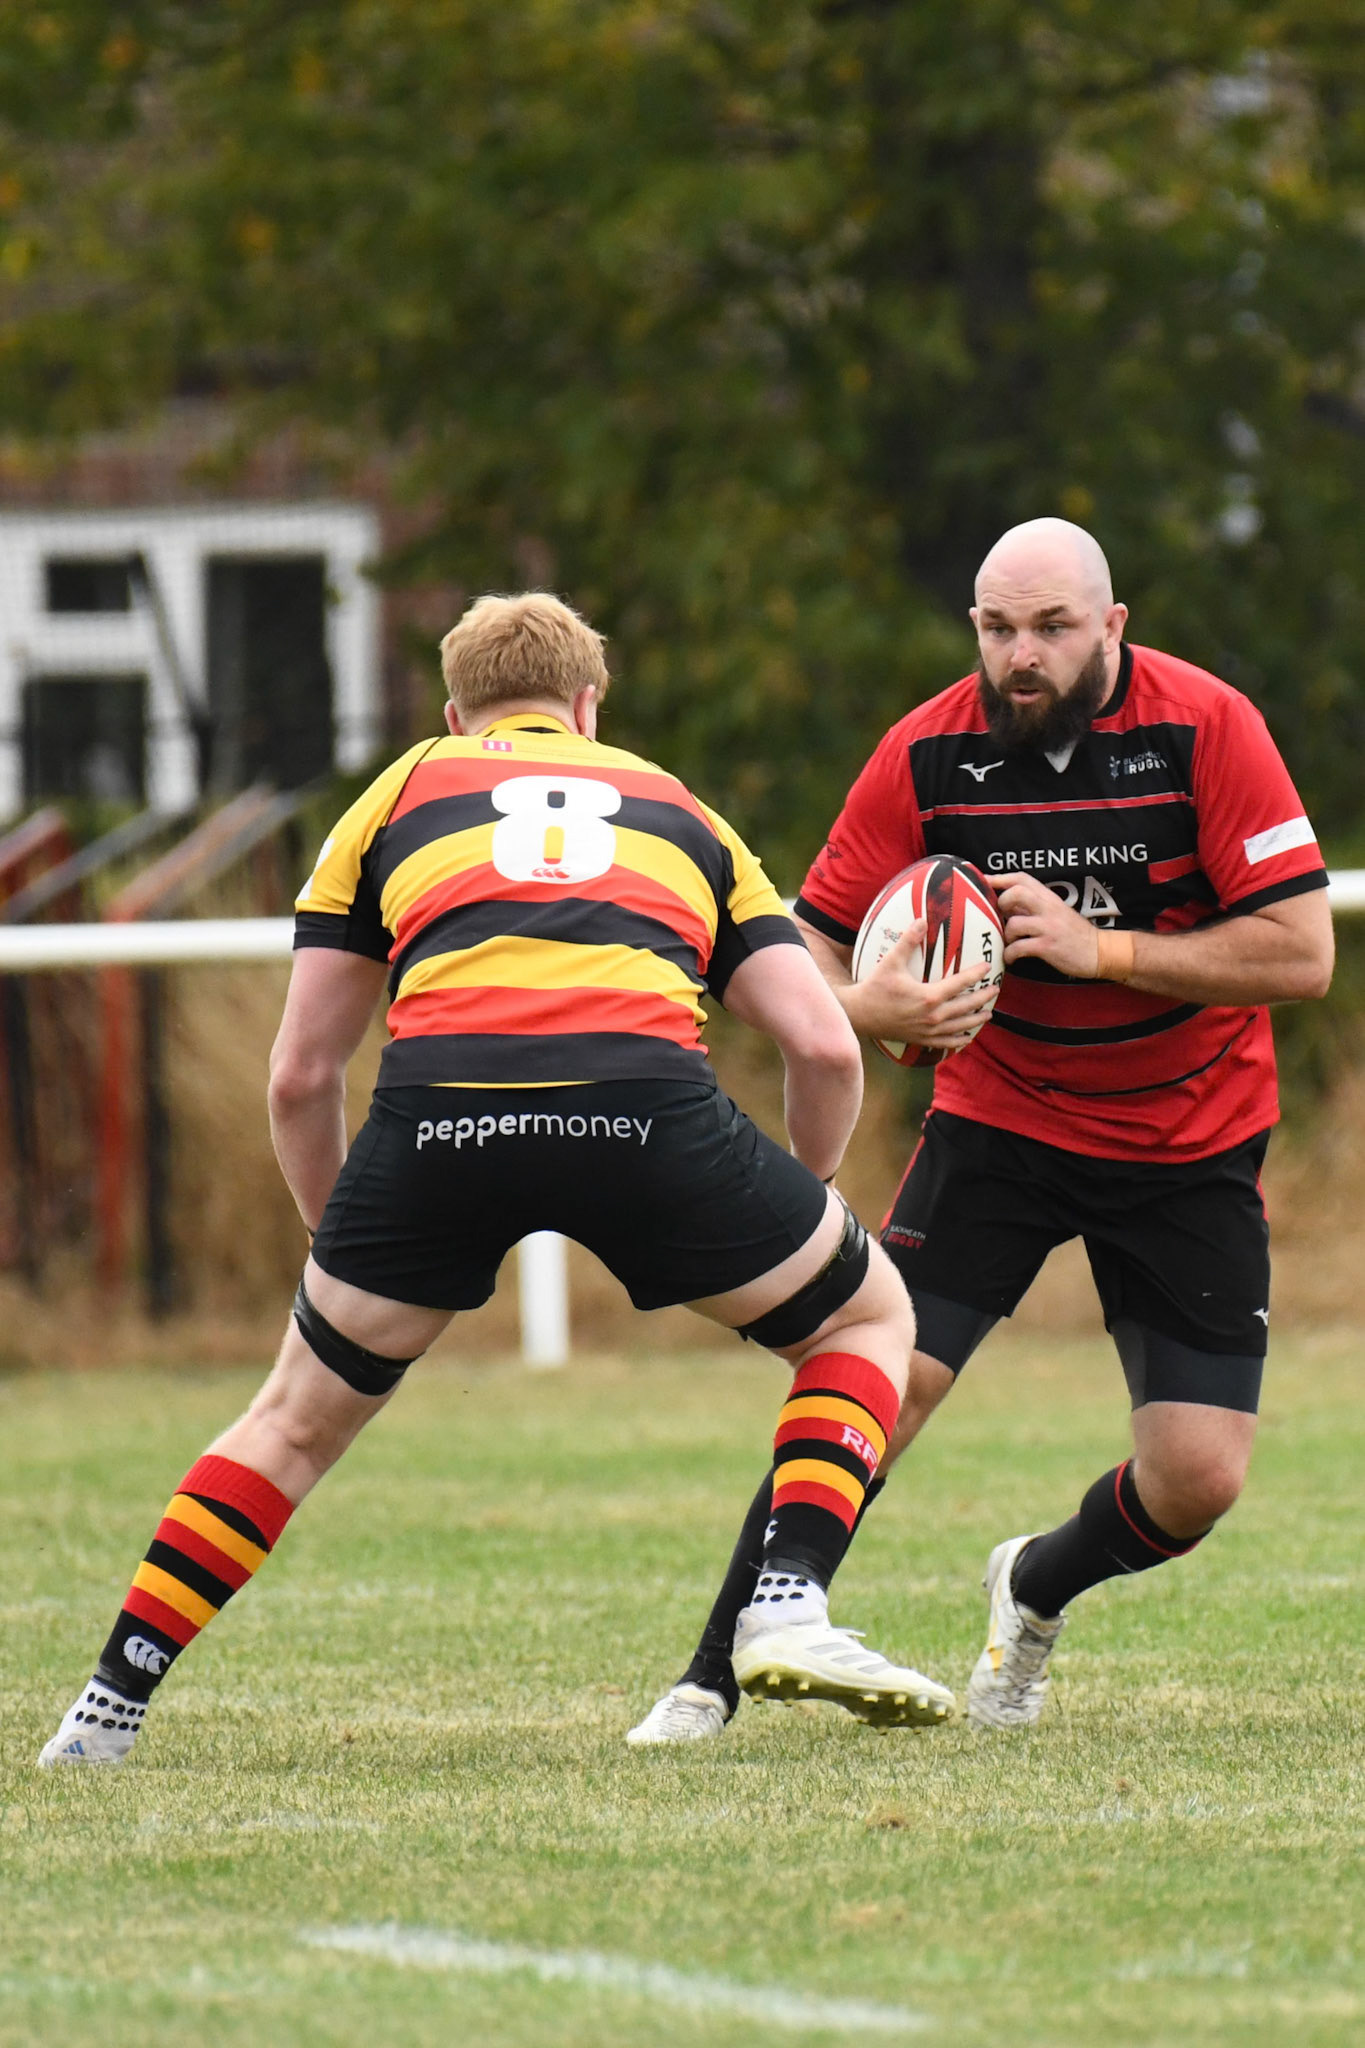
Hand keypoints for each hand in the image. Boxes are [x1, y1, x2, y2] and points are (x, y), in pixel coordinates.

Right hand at [847, 919, 998, 1049]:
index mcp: (929, 996)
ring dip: (976, 1020)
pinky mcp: (921, 1040)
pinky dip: (959, 1040)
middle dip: (983, 998)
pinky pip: (945, 1043)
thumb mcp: (891, 961)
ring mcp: (928, 1030)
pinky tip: (967, 1037)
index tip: (988, 967)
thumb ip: (908, 941)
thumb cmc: (875, 987)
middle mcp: (933, 1016)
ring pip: (960, 1027)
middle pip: (966, 1007)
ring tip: (988, 1014)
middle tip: (996, 990)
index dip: (976, 974)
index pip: (960, 983)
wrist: (859, 1015)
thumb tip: (921, 919)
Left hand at [989, 873, 1100, 977]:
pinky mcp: (1048, 946)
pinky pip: (1019, 947)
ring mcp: (1049, 927)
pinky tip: (1011, 958)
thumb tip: (1008, 904)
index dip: (1000, 878)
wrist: (1100, 952)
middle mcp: (1049, 908)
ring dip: (1005, 935)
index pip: (1022, 878)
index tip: (985, 881)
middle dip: (1001, 903)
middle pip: (1017, 892)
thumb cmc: (1074, 934)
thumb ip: (1034, 906)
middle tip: (999, 916)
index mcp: (1050, 898)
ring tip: (1008, 943)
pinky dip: (1009, 955)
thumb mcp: (1056, 912)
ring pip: (1014, 924)